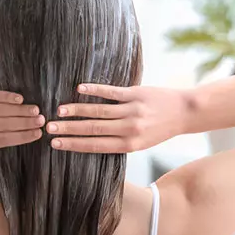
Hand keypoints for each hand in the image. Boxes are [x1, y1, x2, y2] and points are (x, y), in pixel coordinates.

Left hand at [0, 87, 44, 149]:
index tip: (38, 134)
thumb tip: (27, 134)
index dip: (22, 137)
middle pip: (3, 125)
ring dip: (20, 110)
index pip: (3, 140)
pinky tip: (20, 99)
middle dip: (25, 123)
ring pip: (0, 110)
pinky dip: (8, 98)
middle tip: (41, 121)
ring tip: (35, 110)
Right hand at [46, 84, 188, 152]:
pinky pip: (111, 92)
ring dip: (77, 110)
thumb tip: (90, 141)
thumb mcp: (140, 143)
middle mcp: (129, 129)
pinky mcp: (136, 93)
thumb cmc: (160, 130)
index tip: (56, 144)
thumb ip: (118, 141)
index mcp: (129, 144)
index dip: (73, 144)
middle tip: (49, 128)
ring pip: (99, 111)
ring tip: (59, 110)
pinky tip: (79, 89)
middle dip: (69, 129)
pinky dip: (94, 90)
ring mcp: (132, 110)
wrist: (185, 113)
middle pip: (93, 129)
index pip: (95, 145)